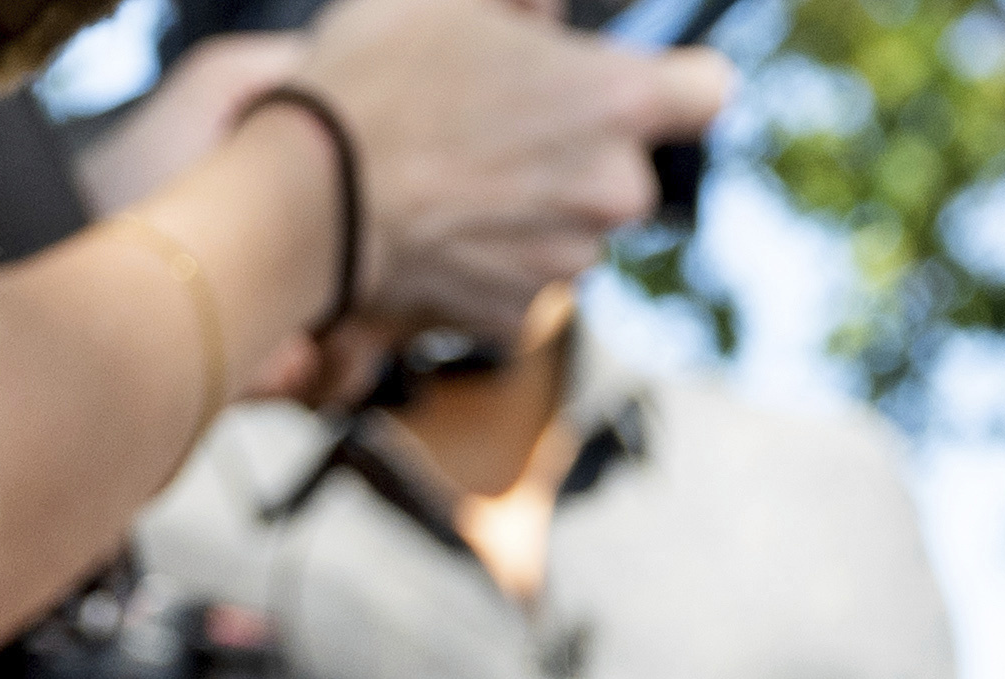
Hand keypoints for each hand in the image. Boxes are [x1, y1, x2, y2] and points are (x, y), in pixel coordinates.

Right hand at [284, 0, 725, 348]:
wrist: (297, 200)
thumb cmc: (374, 83)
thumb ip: (523, 2)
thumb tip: (542, 15)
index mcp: (620, 100)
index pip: (707, 92)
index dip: (671, 87)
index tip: (625, 90)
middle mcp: (613, 191)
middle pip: (626, 173)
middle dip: (576, 159)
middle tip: (494, 137)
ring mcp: (565, 264)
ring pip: (570, 234)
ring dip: (531, 218)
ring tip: (452, 190)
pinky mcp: (512, 319)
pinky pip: (519, 293)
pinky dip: (487, 274)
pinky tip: (437, 244)